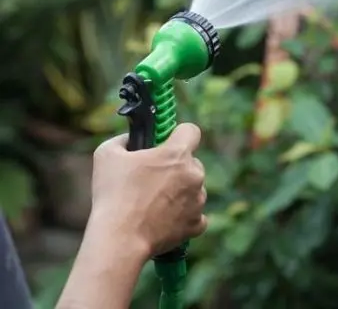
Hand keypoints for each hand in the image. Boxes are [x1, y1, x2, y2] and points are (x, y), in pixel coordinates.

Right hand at [89, 123, 207, 256]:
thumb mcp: (106, 154)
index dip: (178, 134)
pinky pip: (195, 215)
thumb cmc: (113, 195)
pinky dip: (183, 217)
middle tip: (151, 178)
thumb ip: (123, 140)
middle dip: (175, 167)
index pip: (191, 131)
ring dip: (180, 192)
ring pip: (194, 189)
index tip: (165, 143)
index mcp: (177, 154)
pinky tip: (164, 219)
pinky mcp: (196, 224)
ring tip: (153, 203)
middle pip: (192, 162)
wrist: (120, 239)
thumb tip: (130, 140)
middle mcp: (195, 175)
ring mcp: (198, 201)